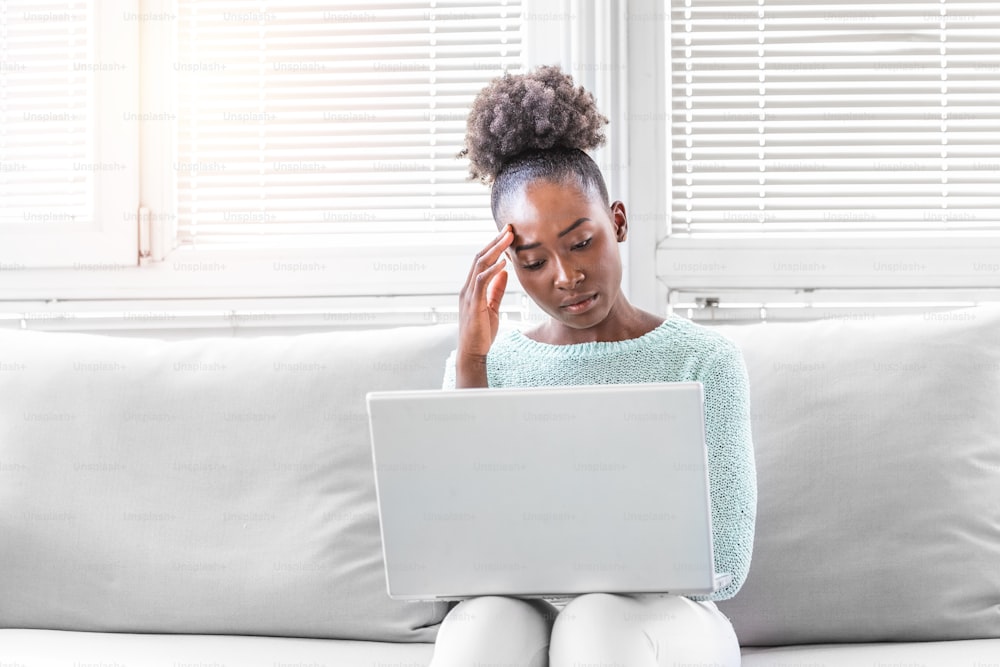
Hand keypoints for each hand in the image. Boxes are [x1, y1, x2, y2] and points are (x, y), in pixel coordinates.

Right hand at [458, 224, 512, 361]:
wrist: (472, 353)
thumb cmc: (481, 333)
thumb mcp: (493, 307)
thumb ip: (497, 290)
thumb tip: (505, 272)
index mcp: (472, 288)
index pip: (481, 261)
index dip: (494, 246)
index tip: (507, 234)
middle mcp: (467, 288)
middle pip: (480, 257)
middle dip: (495, 241)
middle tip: (509, 228)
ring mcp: (469, 295)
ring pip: (480, 264)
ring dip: (495, 249)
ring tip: (509, 238)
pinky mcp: (473, 304)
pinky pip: (481, 281)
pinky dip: (492, 270)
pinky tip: (503, 262)